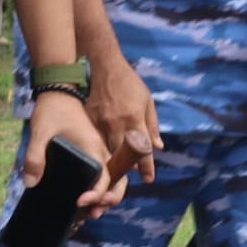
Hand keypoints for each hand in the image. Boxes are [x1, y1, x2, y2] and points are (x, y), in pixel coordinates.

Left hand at [22, 88, 120, 213]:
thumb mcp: (40, 132)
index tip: (80, 202)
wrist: (58, 93)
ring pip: (112, 178)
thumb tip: (31, 183)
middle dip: (109, 199)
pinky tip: (86, 198)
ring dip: (105, 196)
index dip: (97, 193)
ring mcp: (99, 151)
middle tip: (93, 214)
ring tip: (90, 213)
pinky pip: (102, 173)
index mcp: (94, 147)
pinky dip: (100, 187)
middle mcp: (102, 151)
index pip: (105, 176)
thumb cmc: (51, 111)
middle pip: (117, 180)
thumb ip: (35, 157)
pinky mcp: (92, 152)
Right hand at [88, 58, 162, 186]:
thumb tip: (158, 146)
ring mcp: (100, 123)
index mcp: (134, 118)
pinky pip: (93, 141)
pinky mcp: (88, 120)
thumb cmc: (129, 83)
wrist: (103, 66)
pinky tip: (99, 157)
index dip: (146, 166)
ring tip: (114, 173)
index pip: (142, 148)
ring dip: (111, 162)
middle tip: (130, 179)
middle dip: (127, 168)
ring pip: (105, 150)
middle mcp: (117, 123)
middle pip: (122, 154)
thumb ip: (152, 125)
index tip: (149, 179)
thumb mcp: (147, 101)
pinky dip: (98, 150)